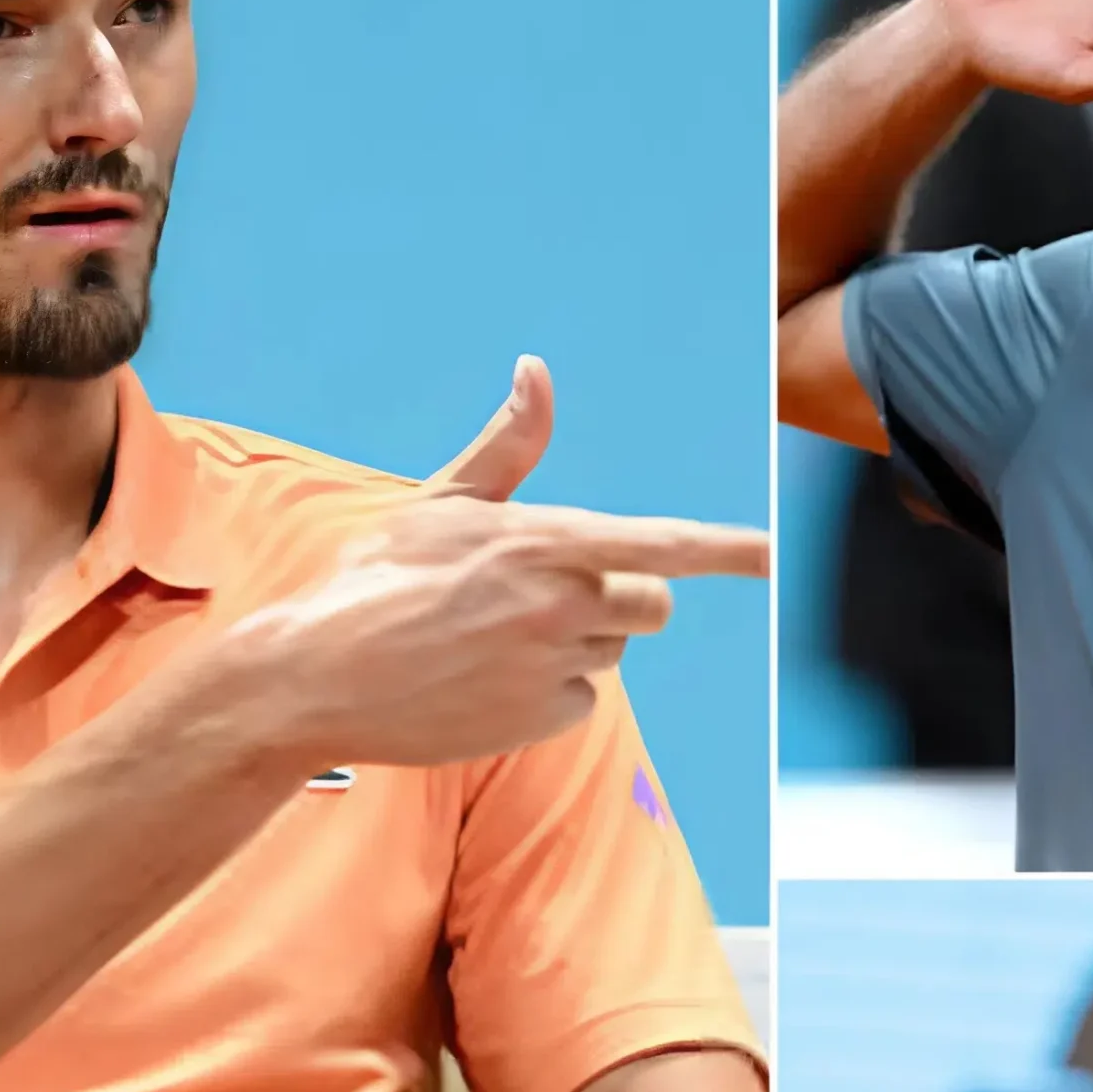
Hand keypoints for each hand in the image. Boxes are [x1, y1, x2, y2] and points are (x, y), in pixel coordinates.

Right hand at [223, 362, 766, 767]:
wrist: (318, 677)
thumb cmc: (375, 579)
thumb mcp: (442, 501)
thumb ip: (508, 444)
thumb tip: (538, 370)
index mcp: (542, 540)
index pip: (662, 544)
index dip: (728, 550)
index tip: (773, 554)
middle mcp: (559, 605)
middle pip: (652, 603)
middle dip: (623, 597)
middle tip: (547, 597)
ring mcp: (552, 667)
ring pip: (612, 651)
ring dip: (578, 642)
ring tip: (494, 639)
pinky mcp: (540, 720)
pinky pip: (578, 699)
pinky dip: (547, 691)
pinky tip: (485, 680)